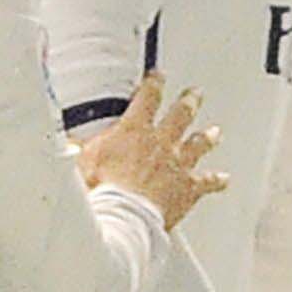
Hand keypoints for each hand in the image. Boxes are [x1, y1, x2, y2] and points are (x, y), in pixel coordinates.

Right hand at [77, 70, 227, 231]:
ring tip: (215, 131)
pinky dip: (216, 180)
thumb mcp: (82, 160)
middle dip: (188, 101)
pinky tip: (224, 179)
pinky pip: (207, 182)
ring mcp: (177, 165)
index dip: (154, 84)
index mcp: (135, 130)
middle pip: (180, 115)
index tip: (158, 77)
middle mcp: (161, 143)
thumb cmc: (102, 189)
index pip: (147, 98)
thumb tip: (68, 142)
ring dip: (207, 137)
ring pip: (198, 144)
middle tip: (195, 93)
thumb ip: (79, 147)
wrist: (124, 215)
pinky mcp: (187, 189)